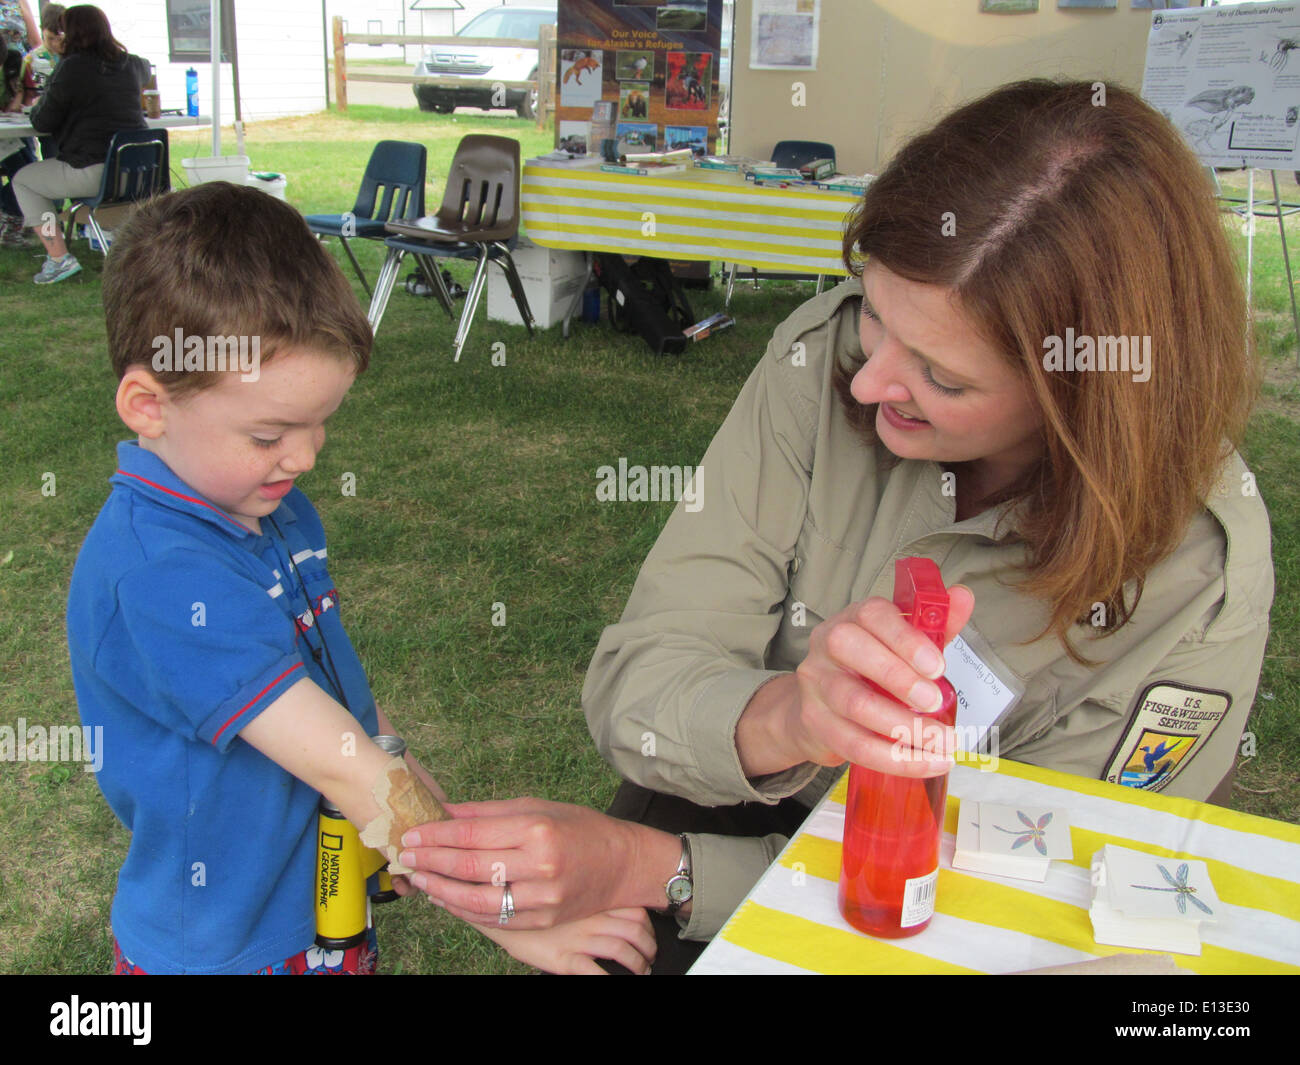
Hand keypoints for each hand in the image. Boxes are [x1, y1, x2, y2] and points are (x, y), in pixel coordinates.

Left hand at [393, 797, 642, 929]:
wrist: (623, 864)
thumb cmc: (580, 828)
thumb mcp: (538, 807)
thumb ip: (489, 813)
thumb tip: (445, 811)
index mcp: (537, 829)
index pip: (473, 834)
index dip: (437, 835)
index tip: (412, 834)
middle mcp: (539, 865)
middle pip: (471, 867)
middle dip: (432, 861)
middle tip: (406, 855)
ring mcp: (542, 897)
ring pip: (478, 900)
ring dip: (442, 891)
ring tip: (420, 880)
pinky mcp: (544, 919)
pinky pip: (496, 919)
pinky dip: (466, 911)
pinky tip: (447, 900)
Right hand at [483, 908, 656, 974]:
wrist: (501, 913)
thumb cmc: (533, 907)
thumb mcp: (564, 896)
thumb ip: (586, 900)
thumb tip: (610, 910)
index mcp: (591, 902)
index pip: (635, 911)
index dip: (649, 928)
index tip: (650, 937)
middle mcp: (589, 918)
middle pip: (635, 931)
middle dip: (649, 948)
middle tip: (649, 959)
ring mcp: (577, 938)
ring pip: (622, 950)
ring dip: (638, 964)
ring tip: (640, 972)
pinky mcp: (563, 959)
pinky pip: (595, 972)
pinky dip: (611, 981)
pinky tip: (615, 982)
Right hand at [787, 585, 974, 775]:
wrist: (820, 706)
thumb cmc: (871, 669)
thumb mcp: (901, 645)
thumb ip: (934, 625)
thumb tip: (963, 596)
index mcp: (853, 619)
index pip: (872, 615)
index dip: (905, 638)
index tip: (938, 666)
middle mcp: (827, 644)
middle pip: (851, 649)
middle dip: (900, 678)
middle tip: (937, 703)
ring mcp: (816, 684)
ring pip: (854, 703)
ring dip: (904, 727)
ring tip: (943, 743)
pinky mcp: (814, 722)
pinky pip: (854, 744)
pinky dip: (895, 758)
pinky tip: (925, 763)